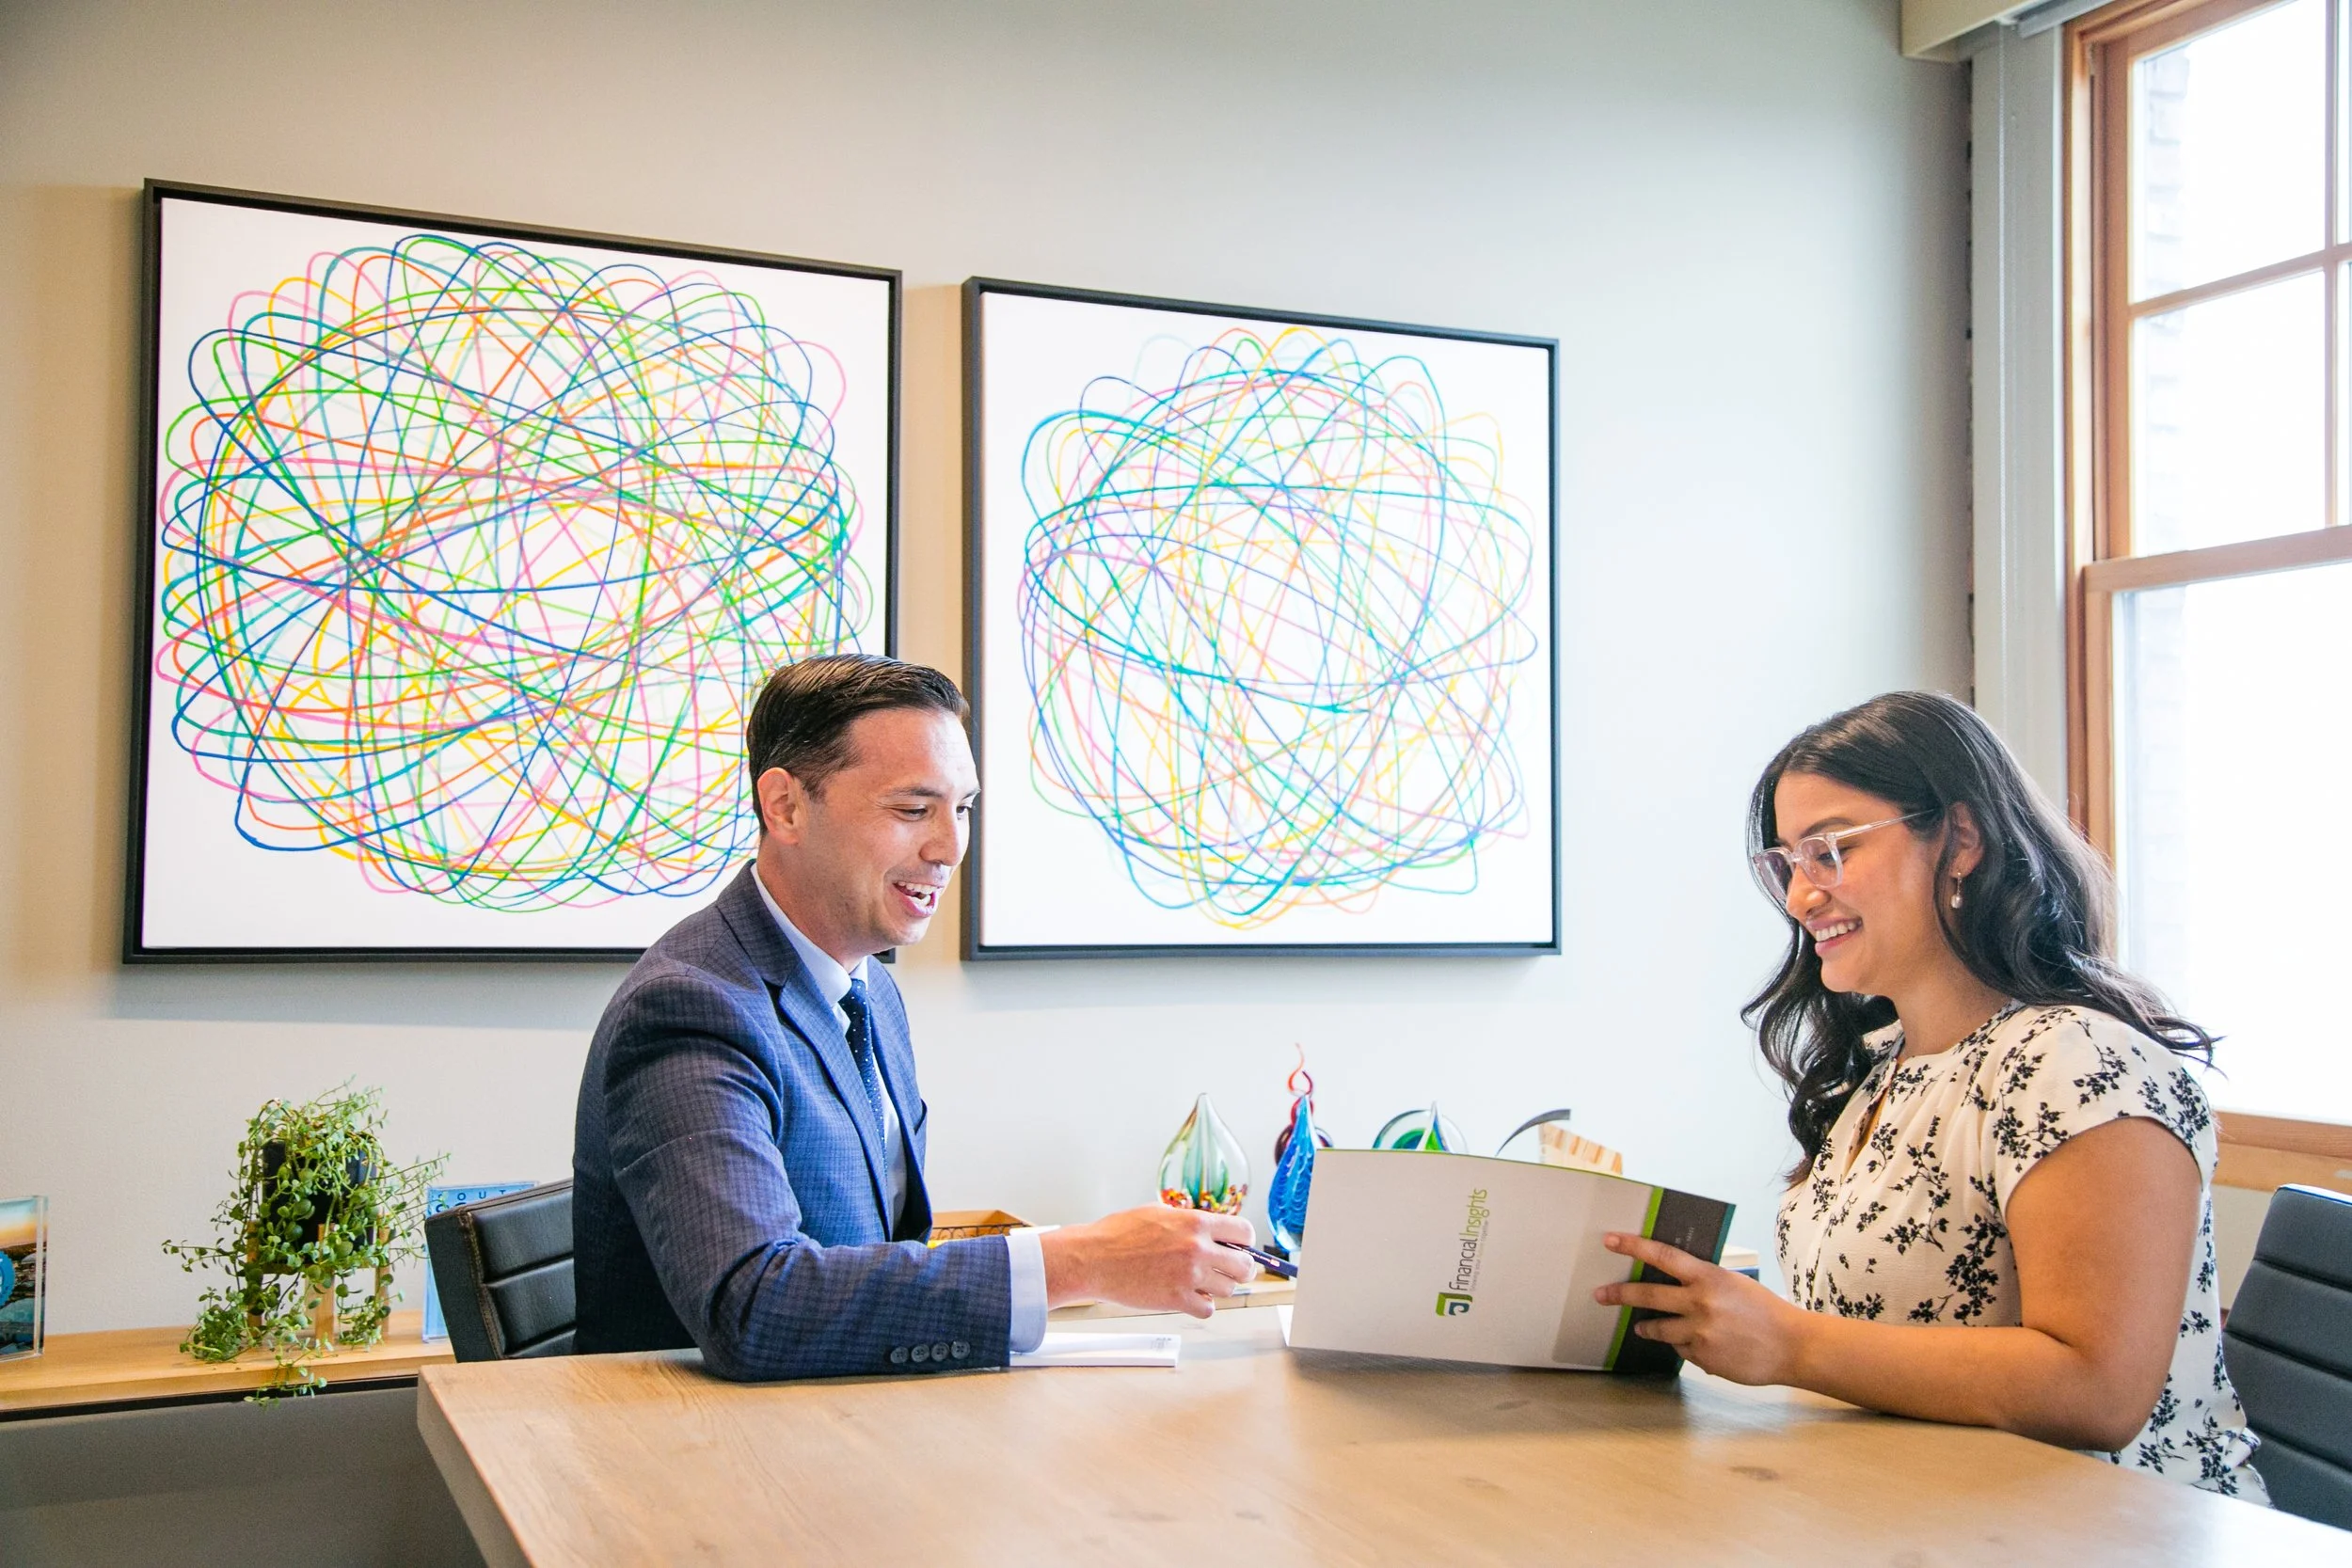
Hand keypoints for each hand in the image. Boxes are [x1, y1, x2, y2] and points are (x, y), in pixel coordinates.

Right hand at [1040, 1206, 1256, 1318]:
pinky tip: (1188, 1297)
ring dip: (1217, 1288)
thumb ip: (1189, 1222)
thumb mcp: (1159, 1213)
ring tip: (1200, 1283)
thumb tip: (1211, 1230)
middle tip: (1227, 1271)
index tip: (1238, 1248)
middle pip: (1244, 1266)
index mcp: (1196, 1223)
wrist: (1093, 1258)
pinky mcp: (1177, 1299)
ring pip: (1228, 1290)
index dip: (1244, 1242)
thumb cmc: (1118, 1234)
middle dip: (1238, 1269)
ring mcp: (1189, 1276)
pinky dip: (1201, 1305)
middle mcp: (1198, 1249)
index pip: (1244, 1233)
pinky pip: (1208, 1309)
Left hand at [1590, 1233, 1810, 1385]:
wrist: (1792, 1346)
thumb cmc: (1766, 1311)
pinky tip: (1702, 1344)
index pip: (1663, 1256)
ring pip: (1658, 1328)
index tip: (1610, 1240)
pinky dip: (1684, 1345)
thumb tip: (1674, 1278)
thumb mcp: (1734, 1284)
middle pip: (1648, 1294)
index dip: (1634, 1246)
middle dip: (1620, 1293)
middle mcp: (1700, 1303)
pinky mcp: (1702, 1356)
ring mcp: (1699, 1332)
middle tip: (1600, 1294)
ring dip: (1647, 1326)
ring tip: (1640, 1325)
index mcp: (1709, 1277)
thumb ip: (1704, 1282)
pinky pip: (1681, 1349)